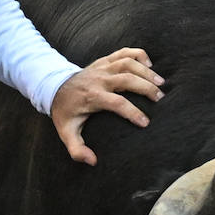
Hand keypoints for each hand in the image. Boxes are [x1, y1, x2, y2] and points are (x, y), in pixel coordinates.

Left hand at [50, 47, 163, 165]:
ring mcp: (102, 67)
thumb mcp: (66, 132)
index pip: (116, 102)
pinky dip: (139, 54)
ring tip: (161, 83)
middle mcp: (99, 79)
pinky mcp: (105, 61)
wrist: (54, 86)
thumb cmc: (65, 112)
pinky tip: (149, 64)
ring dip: (146, 71)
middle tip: (161, 99)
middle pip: (127, 78)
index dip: (132, 112)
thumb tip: (92, 161)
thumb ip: (76, 149)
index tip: (146, 123)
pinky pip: (124, 52)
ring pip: (128, 63)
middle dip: (146, 88)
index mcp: (92, 96)